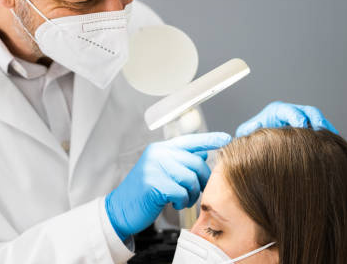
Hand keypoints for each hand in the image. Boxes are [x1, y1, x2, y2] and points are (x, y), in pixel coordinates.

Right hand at [105, 132, 231, 239]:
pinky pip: (182, 192)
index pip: (190, 140)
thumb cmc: (143, 193)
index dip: (210, 139)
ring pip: (190, 178)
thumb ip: (180, 161)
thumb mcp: (160, 171)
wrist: (120, 209)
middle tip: (195, 192)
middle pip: (195, 162)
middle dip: (201, 180)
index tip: (225, 138)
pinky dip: (182, 201)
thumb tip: (203, 154)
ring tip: (182, 200)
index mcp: (160, 149)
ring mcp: (155, 168)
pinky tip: (174, 204)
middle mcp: (157, 154)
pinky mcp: (154, 184)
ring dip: (191, 194)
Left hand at [236, 101, 337, 136]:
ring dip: (325, 129)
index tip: (302, 128)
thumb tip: (257, 123)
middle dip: (317, 120)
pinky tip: (332, 147)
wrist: (256, 146)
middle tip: (323, 133)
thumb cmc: (250, 139)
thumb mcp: (245, 133)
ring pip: (318, 120)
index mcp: (276, 110)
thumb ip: (248, 129)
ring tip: (332, 141)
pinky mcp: (307, 129)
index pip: (290, 110)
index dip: (297, 117)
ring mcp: (301, 120)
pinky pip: (320, 130)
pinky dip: (327, 136)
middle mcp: (291, 112)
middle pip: (309, 111)